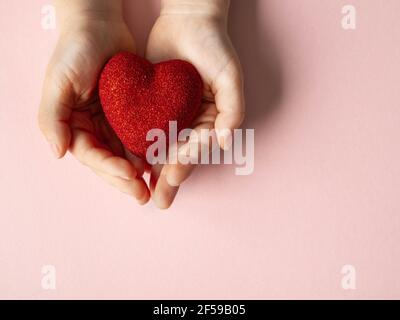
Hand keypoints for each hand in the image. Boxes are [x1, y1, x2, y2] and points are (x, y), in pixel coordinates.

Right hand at [38, 1, 149, 203]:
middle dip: (126, 180)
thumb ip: (52, 118)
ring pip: (126, 154)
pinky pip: (139, 136)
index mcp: (73, 125)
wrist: (100, 25)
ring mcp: (112, 122)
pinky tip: (161, 161)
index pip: (91, 155)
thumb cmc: (75, 50)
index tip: (131, 175)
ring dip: (139, 172)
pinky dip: (149, 150)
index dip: (109, 169)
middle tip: (144, 195)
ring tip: (155, 186)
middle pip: (109, 161)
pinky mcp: (130, 114)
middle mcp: (92, 128)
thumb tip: (57, 153)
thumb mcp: (58, 82)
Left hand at [146, 0, 244, 207]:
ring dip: (152, 172)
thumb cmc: (214, 47)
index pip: (199, 147)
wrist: (187, 21)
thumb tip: (225, 141)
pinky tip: (129, 163)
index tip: (172, 176)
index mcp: (211, 120)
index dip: (186, 163)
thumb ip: (232, 110)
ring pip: (161, 148)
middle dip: (170, 179)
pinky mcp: (152, 107)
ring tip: (142, 192)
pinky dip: (138, 148)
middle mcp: (192, 123)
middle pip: (180, 155)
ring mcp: (172, 116)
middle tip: (159, 201)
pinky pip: (145, 130)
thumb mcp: (230, 76)